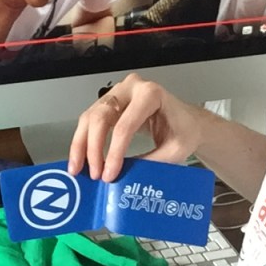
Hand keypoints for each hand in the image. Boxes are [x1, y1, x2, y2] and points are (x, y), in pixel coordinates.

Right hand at [68, 73, 205, 181]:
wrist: (187, 122)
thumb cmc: (184, 130)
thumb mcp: (174, 150)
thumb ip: (149, 162)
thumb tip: (123, 176)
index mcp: (151, 94)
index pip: (125, 126)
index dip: (114, 153)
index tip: (110, 173)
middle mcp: (131, 88)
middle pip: (101, 117)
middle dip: (93, 148)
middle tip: (94, 173)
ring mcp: (118, 93)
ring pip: (89, 117)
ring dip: (81, 145)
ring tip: (78, 168)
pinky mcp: (110, 103)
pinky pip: (90, 120)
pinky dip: (83, 141)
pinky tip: (81, 158)